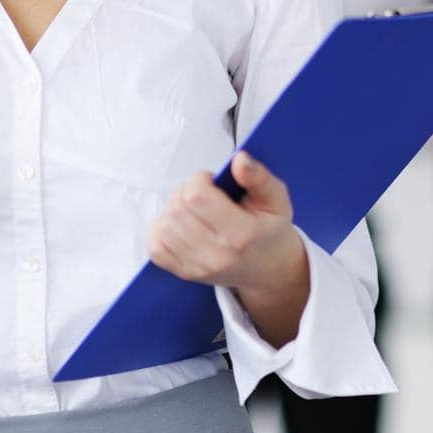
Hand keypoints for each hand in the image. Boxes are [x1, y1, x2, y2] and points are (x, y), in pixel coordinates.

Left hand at [147, 151, 308, 299]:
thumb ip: (258, 176)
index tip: (211, 181)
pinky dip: (162, 231)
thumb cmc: (270, 231)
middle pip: (177, 210)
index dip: (199, 179)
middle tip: (203, 193)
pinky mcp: (185, 273)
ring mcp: (198, 267)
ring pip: (163, 226)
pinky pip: (156, 248)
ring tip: (193, 209)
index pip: (197, 196)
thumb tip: (239, 159)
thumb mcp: (276, 199)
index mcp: (241, 234)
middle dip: (185, 191)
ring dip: (173, 210)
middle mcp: (217, 254)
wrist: (268, 269)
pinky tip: (180, 225)